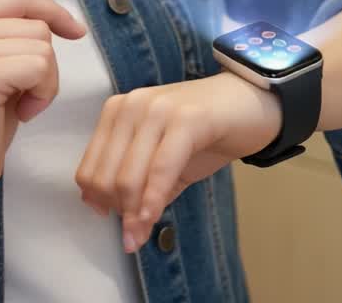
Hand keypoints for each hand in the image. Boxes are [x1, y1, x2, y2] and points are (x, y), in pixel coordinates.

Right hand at [0, 0, 85, 205]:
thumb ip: (14, 39)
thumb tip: (62, 23)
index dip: (53, 11)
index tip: (76, 32)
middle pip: (37, 26)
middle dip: (46, 64)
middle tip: (24, 96)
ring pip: (43, 47)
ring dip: (45, 82)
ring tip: (20, 104)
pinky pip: (40, 67)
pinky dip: (43, 93)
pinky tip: (23, 113)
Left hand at [75, 72, 281, 252]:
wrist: (252, 104)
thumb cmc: (206, 134)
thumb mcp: (164, 163)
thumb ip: (138, 188)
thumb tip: (118, 225)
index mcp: (118, 112)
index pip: (90, 169)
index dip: (99, 204)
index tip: (117, 224)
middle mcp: (131, 106)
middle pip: (104, 177)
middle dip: (117, 213)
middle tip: (133, 234)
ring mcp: (157, 109)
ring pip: (128, 176)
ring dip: (133, 215)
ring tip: (139, 235)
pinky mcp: (186, 118)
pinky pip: (161, 169)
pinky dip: (153, 201)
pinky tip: (153, 220)